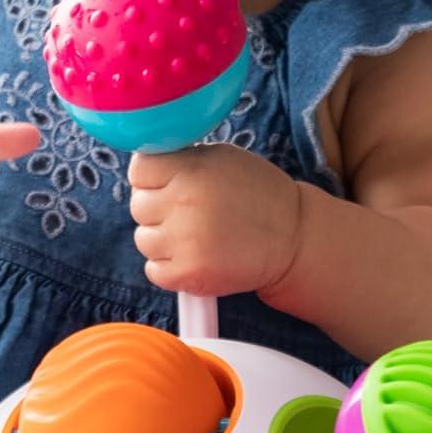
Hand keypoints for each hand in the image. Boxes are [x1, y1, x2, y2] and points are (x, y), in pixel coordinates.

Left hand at [128, 143, 301, 296]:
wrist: (293, 238)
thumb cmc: (256, 194)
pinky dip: (169, 267)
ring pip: (143, 240)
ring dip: (163, 240)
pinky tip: (194, 256)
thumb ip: (182, 160)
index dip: (152, 179)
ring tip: (195, 236)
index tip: (168, 185)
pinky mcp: (189, 274)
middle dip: (158, 210)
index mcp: (191, 169)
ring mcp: (184, 241)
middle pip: (138, 206)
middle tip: (189, 213)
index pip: (139, 170)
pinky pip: (153, 270)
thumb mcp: (221, 158)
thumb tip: (143, 168)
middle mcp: (184, 203)